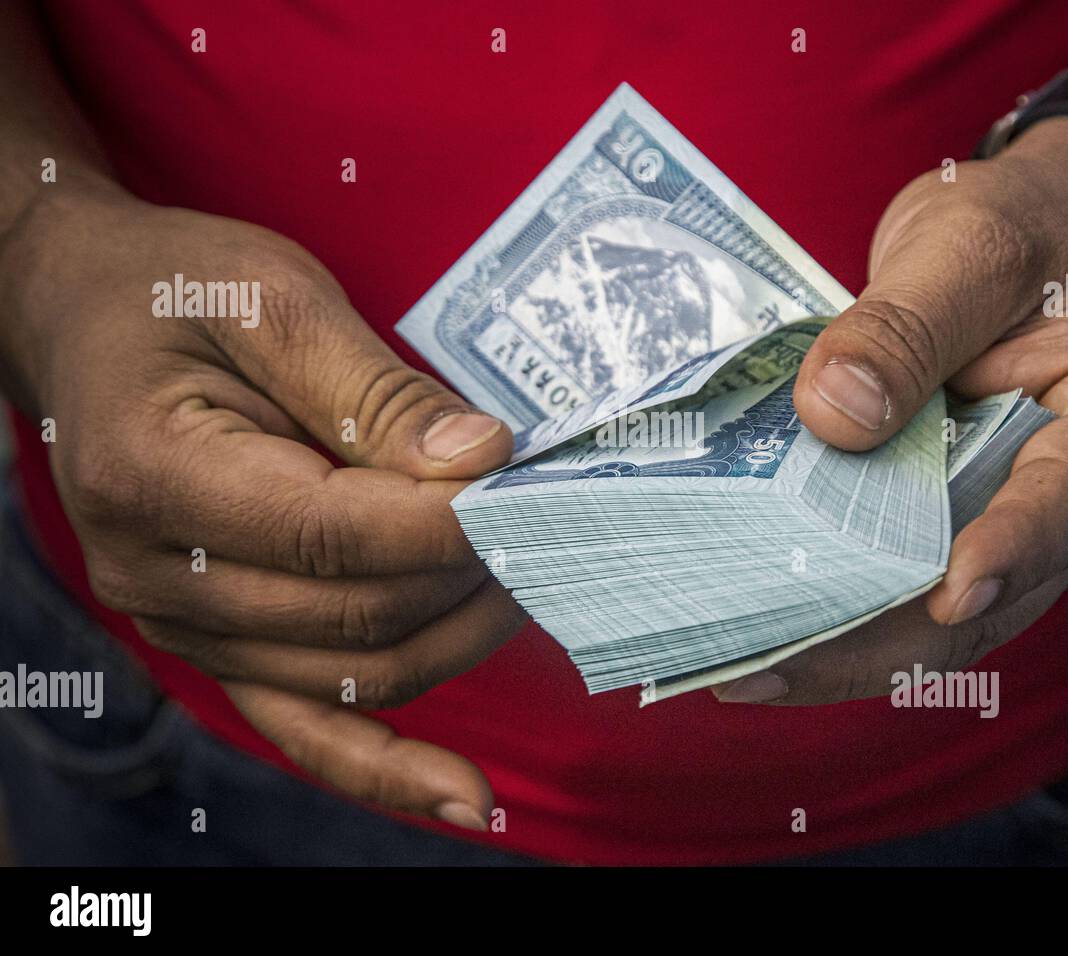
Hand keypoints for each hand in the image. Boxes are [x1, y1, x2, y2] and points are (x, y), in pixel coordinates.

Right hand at [0, 181, 522, 827]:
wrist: (86, 321)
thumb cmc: (172, 292)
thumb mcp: (272, 300)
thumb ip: (377, 390)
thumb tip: (483, 459)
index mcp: (154, 476)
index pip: (336, 535)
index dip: (451, 521)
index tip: (526, 482)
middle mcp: (158, 577)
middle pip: (358, 616)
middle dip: (472, 571)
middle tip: (546, 515)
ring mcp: (185, 628)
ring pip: (360, 675)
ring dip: (462, 633)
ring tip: (528, 570)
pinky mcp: (221, 646)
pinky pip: (311, 730)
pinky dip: (390, 767)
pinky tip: (468, 795)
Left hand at [713, 118, 1067, 704]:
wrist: (1032, 242)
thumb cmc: (1024, 231)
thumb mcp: (970, 245)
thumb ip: (907, 324)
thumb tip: (835, 416)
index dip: (1014, 548)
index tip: (949, 590)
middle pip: (991, 597)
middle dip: (881, 643)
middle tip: (769, 665)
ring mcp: (1013, 530)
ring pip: (938, 622)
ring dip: (844, 652)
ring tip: (741, 669)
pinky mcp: (953, 532)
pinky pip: (902, 595)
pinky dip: (836, 617)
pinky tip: (759, 632)